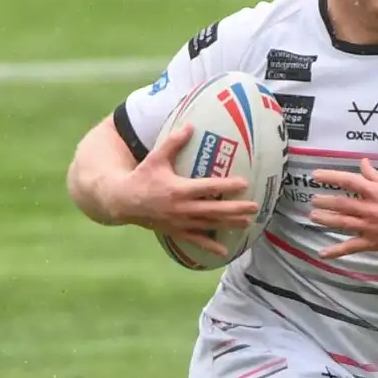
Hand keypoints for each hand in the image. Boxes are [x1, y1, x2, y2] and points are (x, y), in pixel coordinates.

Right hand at [110, 123, 258, 256]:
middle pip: (214, 209)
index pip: (208, 187)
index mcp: (179, 189)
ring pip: (209, 224)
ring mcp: (180, 222)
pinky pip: (195, 240)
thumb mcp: (156, 158)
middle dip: (236, 209)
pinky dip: (210, 246)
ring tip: (248, 223)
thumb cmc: (142, 176)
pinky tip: (224, 252)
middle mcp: (182, 208)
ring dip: (229, 224)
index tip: (245, 183)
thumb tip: (190, 125)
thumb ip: (173, 142)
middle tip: (255, 207)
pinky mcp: (176, 231)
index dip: (227, 186)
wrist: (122, 201)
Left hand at [308, 159, 377, 259]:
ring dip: (326, 219)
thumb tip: (362, 163)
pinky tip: (323, 253)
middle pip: (342, 203)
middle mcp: (370, 209)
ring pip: (342, 222)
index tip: (316, 175)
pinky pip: (351, 247)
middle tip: (313, 199)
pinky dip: (336, 251)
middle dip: (325, 201)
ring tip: (313, 216)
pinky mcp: (372, 243)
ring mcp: (369, 227)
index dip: (331, 177)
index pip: (350, 181)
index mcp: (377, 193)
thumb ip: (377, 176)